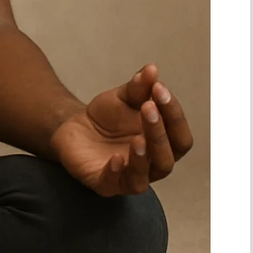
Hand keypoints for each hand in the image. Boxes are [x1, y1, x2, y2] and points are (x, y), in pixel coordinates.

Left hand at [49, 63, 193, 196]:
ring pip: (145, 176)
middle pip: (167, 157)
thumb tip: (152, 69)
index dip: (174, 114)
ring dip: (143, 158)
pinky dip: (116, 172)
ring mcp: (128, 176)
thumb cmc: (106, 117)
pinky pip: (113, 184)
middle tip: (148, 107)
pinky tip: (115, 158)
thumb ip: (138, 88)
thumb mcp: (121, 98)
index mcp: (162, 145)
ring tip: (138, 139)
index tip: (160, 89)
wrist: (73, 127)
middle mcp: (151, 165)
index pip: (180, 136)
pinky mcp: (104, 183)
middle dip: (159, 132)